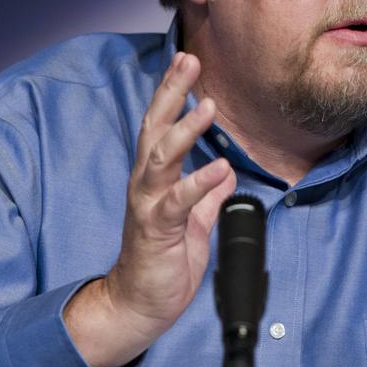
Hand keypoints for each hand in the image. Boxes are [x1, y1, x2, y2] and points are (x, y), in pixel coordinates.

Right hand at [64, 51, 236, 366]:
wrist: (139, 305)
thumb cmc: (162, 262)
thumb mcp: (193, 222)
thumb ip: (207, 197)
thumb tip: (227, 174)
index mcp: (154, 179)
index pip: (162, 125)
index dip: (173, 92)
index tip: (187, 61)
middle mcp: (146, 184)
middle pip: (155, 128)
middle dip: (171, 92)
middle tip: (188, 61)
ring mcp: (148, 204)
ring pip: (162, 158)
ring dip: (185, 130)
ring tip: (208, 107)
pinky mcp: (156, 229)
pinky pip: (178, 202)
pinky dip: (199, 183)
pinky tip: (220, 168)